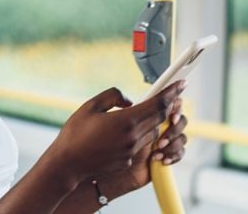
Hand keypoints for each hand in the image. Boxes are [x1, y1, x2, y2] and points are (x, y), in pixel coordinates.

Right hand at [45, 81, 184, 186]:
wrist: (67, 164)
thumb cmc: (75, 134)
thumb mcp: (91, 106)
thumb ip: (113, 96)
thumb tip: (129, 100)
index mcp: (125, 121)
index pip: (157, 104)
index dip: (171, 93)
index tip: (181, 84)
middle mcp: (132, 137)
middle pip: (159, 118)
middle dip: (167, 105)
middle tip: (171, 94)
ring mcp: (131, 151)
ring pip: (152, 131)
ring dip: (153, 120)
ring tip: (146, 110)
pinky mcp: (128, 161)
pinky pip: (141, 143)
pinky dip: (141, 133)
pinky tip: (129, 129)